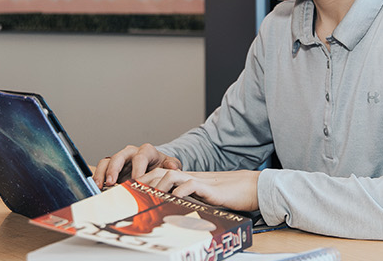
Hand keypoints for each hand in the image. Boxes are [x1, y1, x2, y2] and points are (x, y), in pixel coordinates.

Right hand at [93, 143, 182, 187]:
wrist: (157, 169)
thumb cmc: (163, 167)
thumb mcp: (171, 166)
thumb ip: (172, 166)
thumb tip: (172, 167)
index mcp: (146, 151)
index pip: (140, 158)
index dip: (137, 170)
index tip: (136, 182)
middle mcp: (131, 153)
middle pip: (119, 156)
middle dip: (114, 169)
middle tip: (111, 182)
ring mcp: (121, 159)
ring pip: (107, 161)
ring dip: (102, 173)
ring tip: (99, 186)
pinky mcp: (112, 167)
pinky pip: (102, 169)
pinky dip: (99, 177)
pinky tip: (98, 188)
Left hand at [135, 169, 260, 211]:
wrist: (251, 187)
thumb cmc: (228, 195)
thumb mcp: (202, 197)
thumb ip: (188, 199)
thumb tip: (171, 211)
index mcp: (186, 179)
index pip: (160, 174)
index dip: (144, 180)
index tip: (131, 191)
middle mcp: (190, 177)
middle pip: (160, 171)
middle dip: (144, 181)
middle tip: (133, 193)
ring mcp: (199, 181)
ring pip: (171, 175)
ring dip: (158, 185)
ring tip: (150, 196)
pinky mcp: (210, 188)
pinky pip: (191, 185)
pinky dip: (180, 192)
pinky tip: (174, 199)